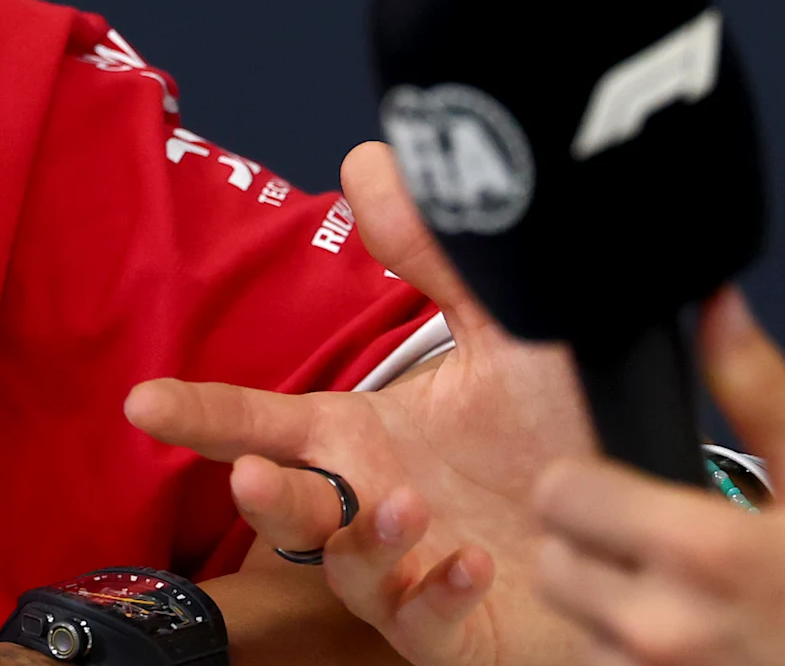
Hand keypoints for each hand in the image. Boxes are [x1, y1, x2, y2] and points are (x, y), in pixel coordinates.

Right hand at [126, 142, 601, 665]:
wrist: (641, 519)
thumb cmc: (565, 433)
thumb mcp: (507, 332)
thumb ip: (435, 256)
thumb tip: (368, 165)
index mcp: (370, 440)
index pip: (267, 424)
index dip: (204, 414)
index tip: (143, 402)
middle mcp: (376, 506)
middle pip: (289, 508)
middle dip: (265, 497)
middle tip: (257, 474)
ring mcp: (409, 573)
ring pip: (349, 570)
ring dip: (367, 539)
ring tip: (409, 505)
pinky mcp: (459, 630)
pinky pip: (426, 622)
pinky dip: (438, 595)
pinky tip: (470, 562)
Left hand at [528, 292, 784, 665]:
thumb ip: (759, 391)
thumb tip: (719, 313)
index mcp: (702, 553)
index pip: (561, 493)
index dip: (588, 480)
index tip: (622, 485)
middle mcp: (662, 627)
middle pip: (555, 562)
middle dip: (595, 543)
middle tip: (658, 542)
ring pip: (579, 623)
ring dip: (614, 607)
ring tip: (689, 598)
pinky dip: (634, 655)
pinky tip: (694, 640)